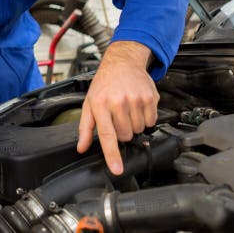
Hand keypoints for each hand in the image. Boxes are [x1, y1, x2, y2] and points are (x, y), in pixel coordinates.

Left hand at [76, 41, 158, 175]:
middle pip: (125, 135)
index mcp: (100, 105)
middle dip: (122, 131)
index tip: (117, 169)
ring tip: (127, 109)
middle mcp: (118, 102)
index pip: (107, 135)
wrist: (122, 62)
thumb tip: (82, 147)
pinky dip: (146, 118)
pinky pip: (151, 121)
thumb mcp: (89, 103)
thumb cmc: (104, 84)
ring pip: (139, 130)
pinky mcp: (150, 97)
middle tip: (118, 116)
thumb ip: (85, 128)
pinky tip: (138, 106)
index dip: (112, 155)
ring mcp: (135, 99)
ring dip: (134, 124)